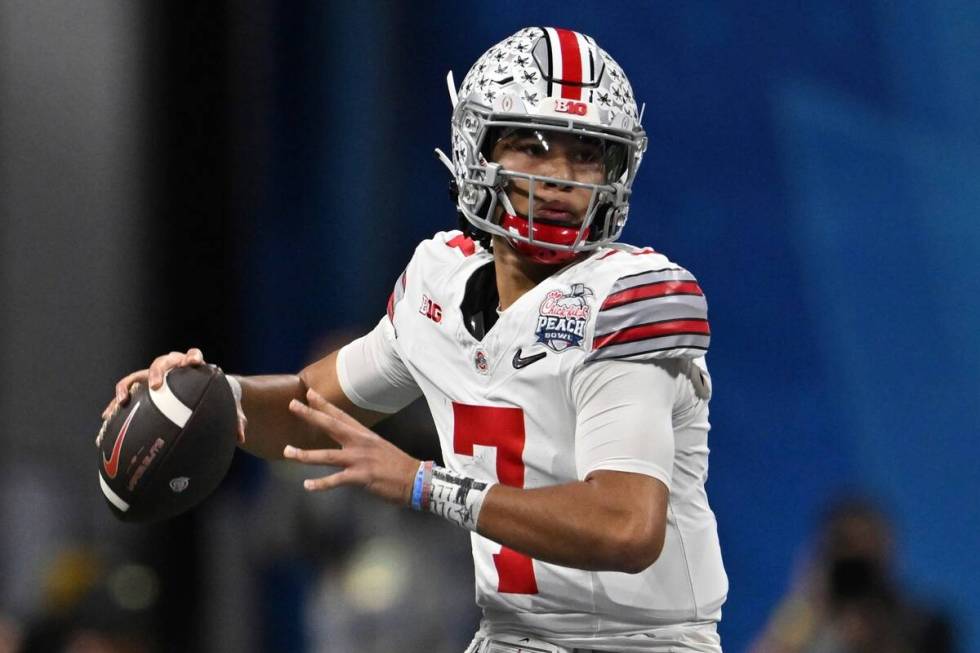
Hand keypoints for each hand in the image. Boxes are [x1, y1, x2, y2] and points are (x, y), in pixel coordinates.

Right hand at [99, 348, 245, 443]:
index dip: (192, 357)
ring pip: (137, 376)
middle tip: (156, 385)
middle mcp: (171, 370)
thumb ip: (236, 420)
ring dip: (127, 387)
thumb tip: (240, 438)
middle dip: (158, 371)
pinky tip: (106, 419)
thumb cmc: (216, 400)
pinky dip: (115, 404)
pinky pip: (126, 394)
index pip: (192, 356)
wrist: (202, 396)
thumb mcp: (228, 409)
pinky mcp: (142, 390)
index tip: (192, 362)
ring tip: (120, 402)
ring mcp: (154, 378)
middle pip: (162, 362)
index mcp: (192, 369)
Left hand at [284, 388, 418, 504]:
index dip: (323, 404)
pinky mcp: (361, 476)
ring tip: (288, 452)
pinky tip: (307, 486)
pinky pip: (336, 480)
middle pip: (330, 425)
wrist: (416, 479)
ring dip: (304, 454)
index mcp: (364, 435)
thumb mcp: (379, 448)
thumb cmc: (398, 466)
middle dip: (310, 414)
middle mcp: (360, 443)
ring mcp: (360, 459)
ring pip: (326, 455)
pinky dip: (320, 484)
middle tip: (292, 404)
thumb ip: (361, 445)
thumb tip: (347, 446)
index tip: (308, 393)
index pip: (340, 415)